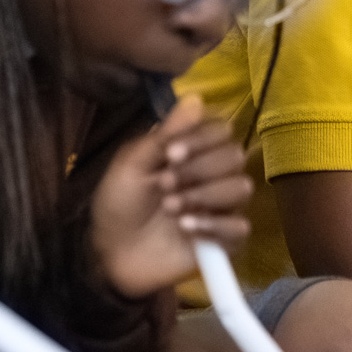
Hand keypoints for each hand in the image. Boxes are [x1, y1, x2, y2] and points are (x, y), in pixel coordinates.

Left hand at [93, 95, 254, 297]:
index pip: (222, 130)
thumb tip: (196, 98)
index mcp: (193, 151)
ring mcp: (221, 207)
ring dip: (204, 196)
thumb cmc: (118, 204)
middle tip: (164, 185)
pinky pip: (240, 226)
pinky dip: (213, 225)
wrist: (109, 254)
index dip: (202, 139)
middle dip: (199, 169)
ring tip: (171, 209)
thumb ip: (165, 135)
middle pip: (235, 156)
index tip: (171, 154)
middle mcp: (212, 175)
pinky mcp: (224, 240)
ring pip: (241, 188)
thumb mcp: (132, 165)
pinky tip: (186, 229)